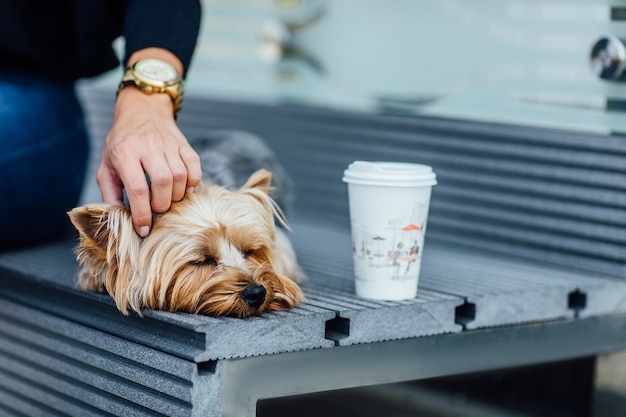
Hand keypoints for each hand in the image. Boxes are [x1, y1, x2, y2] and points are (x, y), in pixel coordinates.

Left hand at [96, 87, 201, 236]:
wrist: (142, 111)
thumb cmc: (121, 144)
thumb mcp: (107, 167)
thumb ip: (110, 193)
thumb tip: (118, 218)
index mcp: (124, 153)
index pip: (137, 189)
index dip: (142, 214)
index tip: (144, 228)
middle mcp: (148, 146)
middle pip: (163, 182)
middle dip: (162, 204)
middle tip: (157, 210)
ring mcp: (168, 144)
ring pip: (181, 176)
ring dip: (177, 196)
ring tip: (168, 200)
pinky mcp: (184, 144)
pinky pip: (195, 167)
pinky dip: (192, 183)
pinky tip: (183, 189)